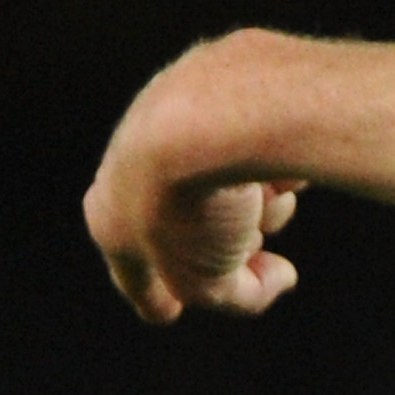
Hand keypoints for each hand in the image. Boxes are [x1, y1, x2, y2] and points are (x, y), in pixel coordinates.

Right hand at [84, 39, 306, 322]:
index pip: (133, 266)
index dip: (152, 292)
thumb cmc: (193, 199)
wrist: (213, 112)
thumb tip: (278, 276)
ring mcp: (180, 117)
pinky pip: (262, 144)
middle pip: (190, 222)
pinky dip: (277, 161)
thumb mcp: (208, 277)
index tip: (165, 310)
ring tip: (262, 200)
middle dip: (225, 241)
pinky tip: (285, 165)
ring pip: (233, 185)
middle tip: (249, 245)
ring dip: (258, 205)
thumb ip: (238, 293)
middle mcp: (137, 160)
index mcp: (110, 213)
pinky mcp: (226, 84)